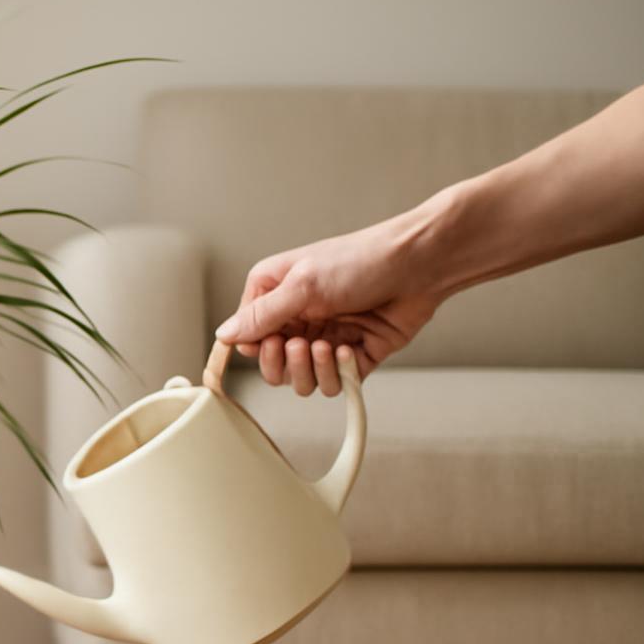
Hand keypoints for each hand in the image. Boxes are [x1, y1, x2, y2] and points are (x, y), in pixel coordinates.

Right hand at [214, 209, 446, 395]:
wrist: (420, 265)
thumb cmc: (361, 260)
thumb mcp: (303, 284)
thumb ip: (262, 315)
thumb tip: (223, 336)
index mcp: (273, 294)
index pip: (246, 338)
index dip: (256, 349)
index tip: (273, 342)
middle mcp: (295, 318)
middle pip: (270, 366)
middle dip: (284, 363)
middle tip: (300, 344)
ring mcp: (323, 339)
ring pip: (300, 381)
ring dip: (312, 370)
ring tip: (328, 347)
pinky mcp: (352, 357)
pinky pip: (333, 383)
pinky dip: (340, 373)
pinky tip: (351, 348)